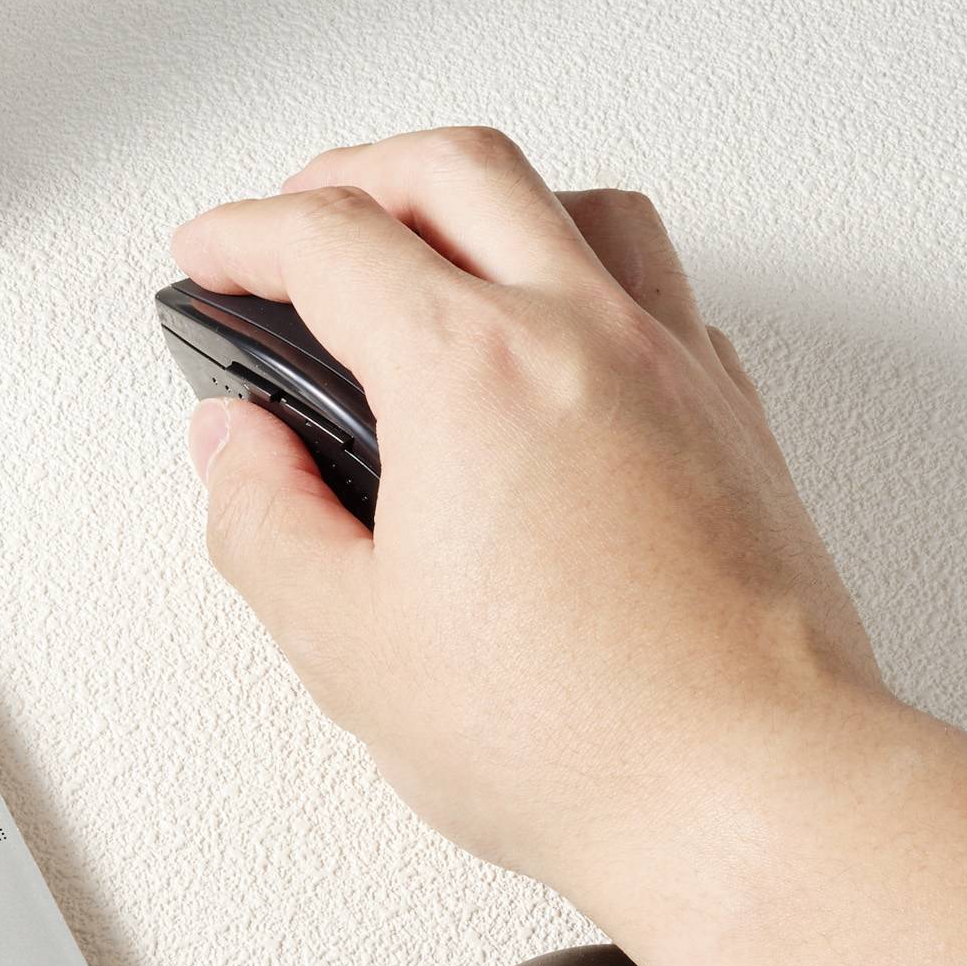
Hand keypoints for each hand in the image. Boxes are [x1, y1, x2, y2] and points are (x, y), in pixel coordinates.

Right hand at [172, 127, 899, 900]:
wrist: (751, 795)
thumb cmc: (581, 738)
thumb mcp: (350, 645)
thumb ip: (265, 523)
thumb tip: (237, 450)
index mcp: (471, 371)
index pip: (332, 240)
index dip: (245, 237)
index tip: (215, 256)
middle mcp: (586, 337)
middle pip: (459, 170)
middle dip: (356, 174)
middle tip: (301, 222)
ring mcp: (679, 370)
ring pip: (584, 204)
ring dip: (489, 200)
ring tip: (437, 249)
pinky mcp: (739, 424)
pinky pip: (662, 289)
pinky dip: (588, 274)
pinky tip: (563, 339)